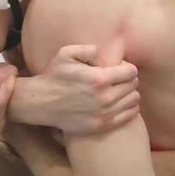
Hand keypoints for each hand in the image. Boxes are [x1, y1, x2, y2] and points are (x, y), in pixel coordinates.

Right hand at [21, 45, 140, 133]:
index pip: (131, 72)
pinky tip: (119, 103)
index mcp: (99, 78)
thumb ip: (90, 50)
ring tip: (117, 91)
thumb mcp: (67, 53)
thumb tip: (106, 58)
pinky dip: (129, 108)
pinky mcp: (102, 125)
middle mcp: (105, 97)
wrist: (41, 103)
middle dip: (128, 80)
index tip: (117, 69)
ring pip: (134, 100)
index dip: (126, 68)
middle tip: (117, 80)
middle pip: (134, 85)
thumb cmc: (55, 75)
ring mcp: (104, 114)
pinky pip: (129, 116)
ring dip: (129, 94)